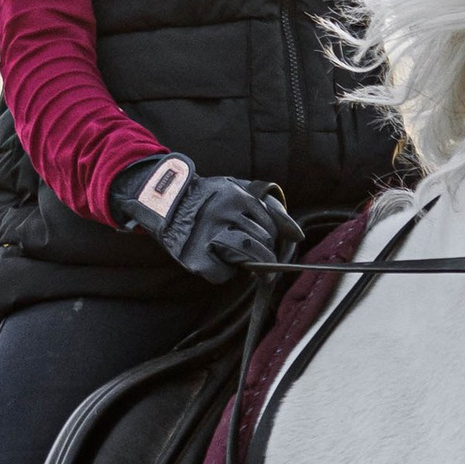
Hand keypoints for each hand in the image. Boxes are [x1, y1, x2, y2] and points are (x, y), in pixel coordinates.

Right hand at [110, 152, 302, 277]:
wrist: (166, 202)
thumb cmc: (208, 198)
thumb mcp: (238, 190)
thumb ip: (269, 207)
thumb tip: (298, 236)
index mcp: (237, 196)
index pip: (272, 225)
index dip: (272, 238)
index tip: (268, 245)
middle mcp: (225, 213)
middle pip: (261, 241)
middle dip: (263, 252)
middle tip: (257, 256)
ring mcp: (210, 234)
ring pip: (247, 255)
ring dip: (251, 263)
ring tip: (244, 262)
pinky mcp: (197, 255)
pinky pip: (223, 273)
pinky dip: (224, 273)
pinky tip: (219, 263)